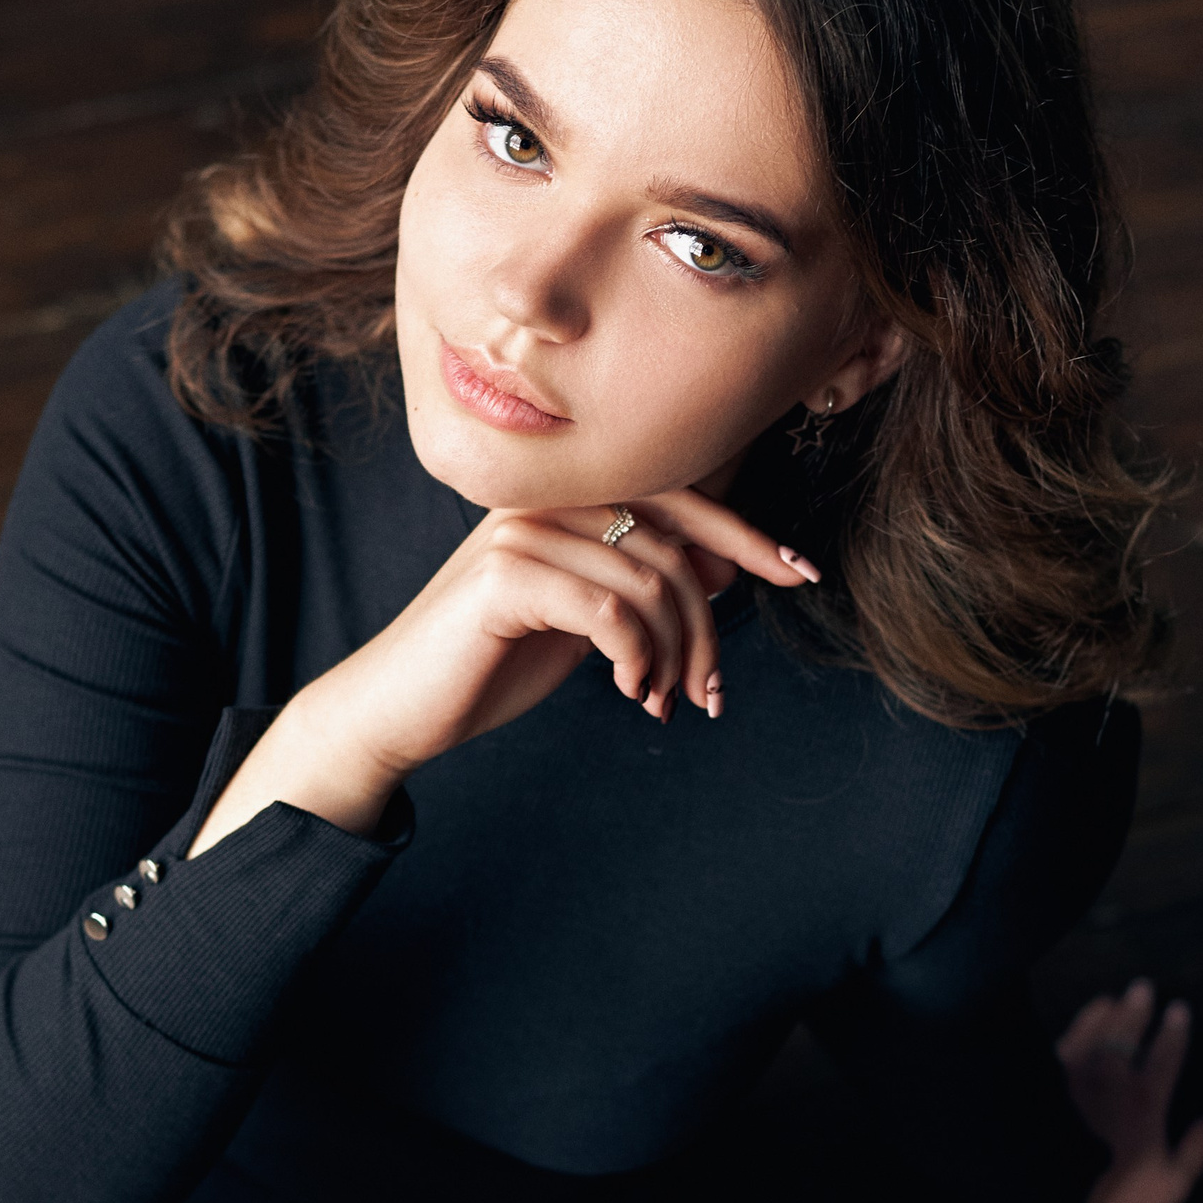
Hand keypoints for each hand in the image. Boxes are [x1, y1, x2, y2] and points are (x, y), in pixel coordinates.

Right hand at [189, 490, 818, 854]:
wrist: (402, 707)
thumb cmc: (490, 661)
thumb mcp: (586, 622)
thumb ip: (643, 584)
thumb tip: (725, 564)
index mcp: (567, 497)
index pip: (681, 496)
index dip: (748, 532)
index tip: (800, 573)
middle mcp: (545, 499)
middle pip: (676, 542)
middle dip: (709, 625)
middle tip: (709, 691)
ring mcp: (522, 530)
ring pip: (651, 580)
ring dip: (674, 655)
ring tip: (660, 701)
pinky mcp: (504, 576)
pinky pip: (610, 609)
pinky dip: (637, 658)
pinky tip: (628, 691)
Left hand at [983, 978, 1202, 1202]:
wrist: (1049, 1202)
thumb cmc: (1114, 1200)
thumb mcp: (1168, 1187)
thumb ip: (1193, 1154)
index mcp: (1144, 1105)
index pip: (1164, 1059)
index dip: (1173, 1034)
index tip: (1180, 1009)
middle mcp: (1107, 1084)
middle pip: (1122, 1038)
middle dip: (1136, 1012)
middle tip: (1143, 988)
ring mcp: (1070, 1083)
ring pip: (1088, 1038)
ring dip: (1102, 1016)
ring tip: (1111, 1000)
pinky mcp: (1041, 1088)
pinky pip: (1059, 1050)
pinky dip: (1071, 1033)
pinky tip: (1075, 1027)